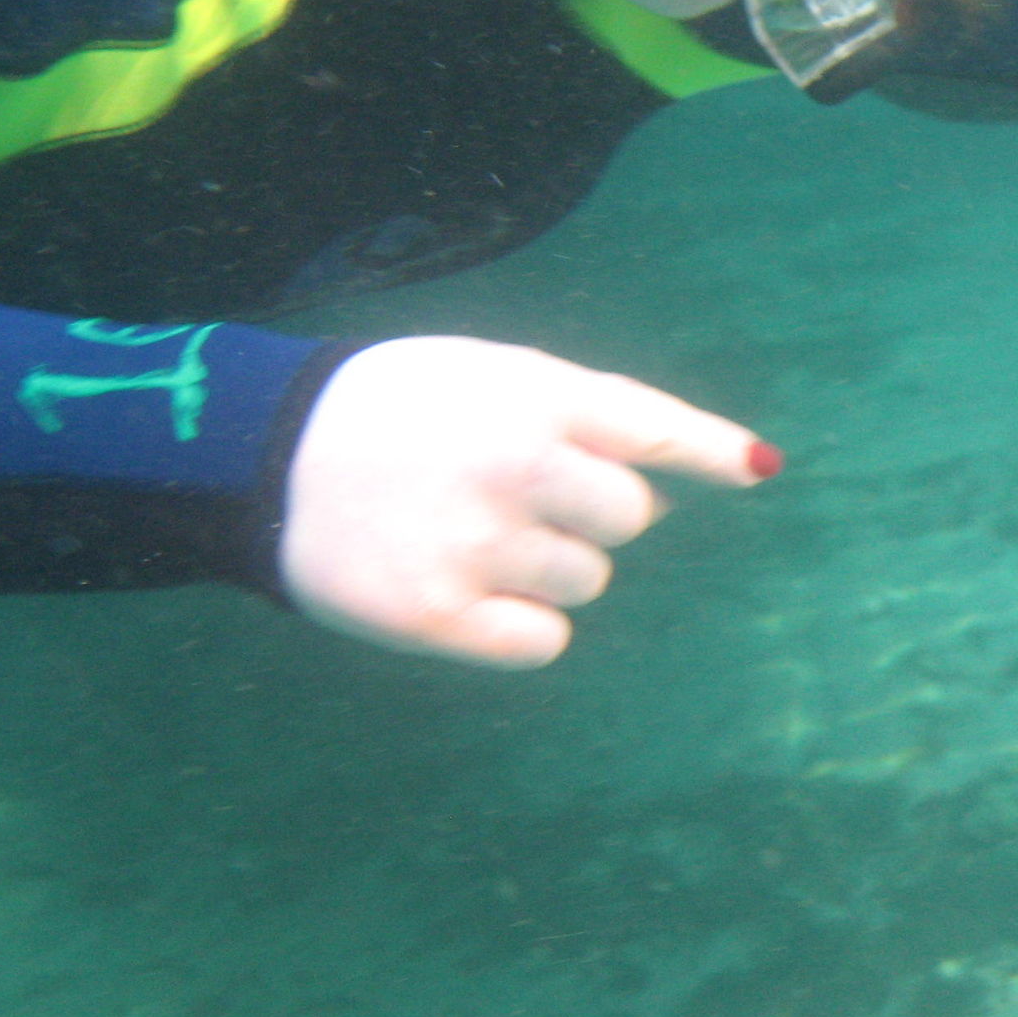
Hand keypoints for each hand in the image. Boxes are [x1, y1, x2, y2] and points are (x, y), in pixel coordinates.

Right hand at [278, 336, 779, 668]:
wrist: (260, 451)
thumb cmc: (402, 410)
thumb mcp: (495, 373)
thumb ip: (603, 412)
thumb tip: (749, 466)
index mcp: (532, 397)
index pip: (653, 430)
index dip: (712, 451)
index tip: (757, 471)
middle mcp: (512, 467)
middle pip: (633, 519)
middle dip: (596, 514)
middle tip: (522, 495)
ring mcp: (474, 544)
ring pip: (589, 583)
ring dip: (550, 567)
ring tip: (473, 533)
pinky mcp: (436, 616)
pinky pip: (543, 642)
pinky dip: (520, 626)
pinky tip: (466, 589)